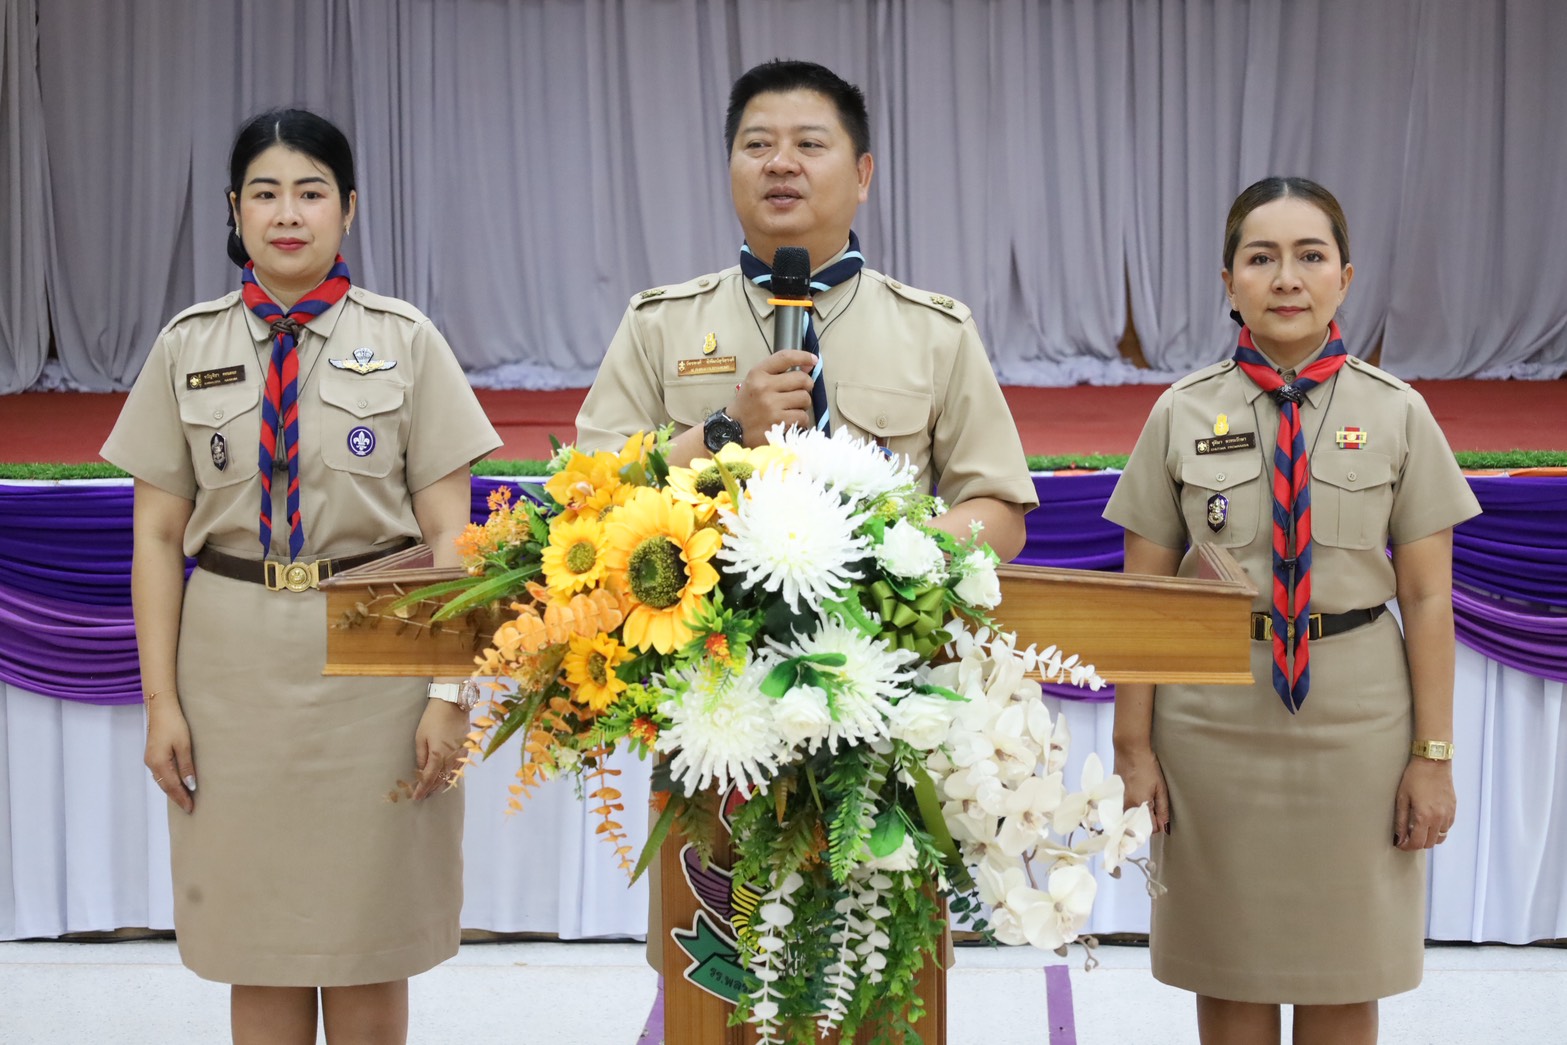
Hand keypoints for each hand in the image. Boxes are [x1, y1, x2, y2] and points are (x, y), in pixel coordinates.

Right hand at [144, 699, 195, 813]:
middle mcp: (152, 764)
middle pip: (165, 786)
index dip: (181, 798)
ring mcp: (150, 759)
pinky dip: (168, 782)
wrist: (160, 708)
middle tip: (188, 808)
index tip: (190, 808)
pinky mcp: (152, 754)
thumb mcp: (184, 745)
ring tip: (183, 799)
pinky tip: (175, 783)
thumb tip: (190, 785)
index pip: (172, 786)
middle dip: (177, 797)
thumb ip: (186, 766)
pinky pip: (160, 774)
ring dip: (172, 790)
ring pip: (161, 781)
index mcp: (159, 763)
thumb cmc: (174, 724)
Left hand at [413, 699, 470, 800]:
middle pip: (441, 780)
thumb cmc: (432, 719)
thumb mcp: (420, 737)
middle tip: (422, 796)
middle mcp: (451, 759)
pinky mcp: (466, 750)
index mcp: (438, 756)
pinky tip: (447, 778)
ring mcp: (461, 755)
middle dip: (431, 790)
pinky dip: (451, 775)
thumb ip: (421, 756)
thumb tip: (420, 770)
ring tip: (432, 790)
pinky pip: (459, 768)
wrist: (453, 704)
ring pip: (451, 776)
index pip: (428, 779)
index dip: (421, 789)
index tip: (415, 798)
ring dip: (441, 784)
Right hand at [730, 350, 816, 443]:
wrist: (733, 429)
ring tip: (791, 408)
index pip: (785, 358)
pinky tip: (790, 420)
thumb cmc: (748, 404)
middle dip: (806, 386)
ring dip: (803, 405)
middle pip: (802, 379)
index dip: (803, 356)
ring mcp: (771, 406)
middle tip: (799, 393)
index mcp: (758, 373)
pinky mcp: (778, 422)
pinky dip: (800, 420)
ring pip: (805, 399)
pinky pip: (802, 417)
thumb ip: (779, 372)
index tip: (814, 360)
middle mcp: (764, 387)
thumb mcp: (756, 381)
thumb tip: (810, 364)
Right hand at [1114, 744, 1170, 833]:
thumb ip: (1163, 810)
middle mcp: (1125, 807)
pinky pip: (1123, 808)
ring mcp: (1118, 801)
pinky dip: (1130, 805)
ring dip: (1138, 813)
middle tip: (1153, 804)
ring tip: (1144, 796)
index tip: (1161, 815)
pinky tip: (1135, 791)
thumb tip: (1165, 828)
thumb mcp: (1161, 788)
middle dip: (1147, 820)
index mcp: (1139, 806)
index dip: (1158, 824)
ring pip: (1130, 816)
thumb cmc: (1147, 766)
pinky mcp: (1114, 794)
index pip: (1150, 828)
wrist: (1129, 749)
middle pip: (1138, 824)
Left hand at [1394, 758, 1455, 849]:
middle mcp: (1439, 819)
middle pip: (1429, 843)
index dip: (1407, 847)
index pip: (1418, 843)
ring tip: (1418, 829)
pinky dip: (1438, 830)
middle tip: (1407, 837)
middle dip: (1417, 844)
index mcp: (1424, 816)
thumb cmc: (1415, 777)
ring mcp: (1448, 815)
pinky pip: (1447, 828)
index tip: (1400, 844)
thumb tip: (1399, 837)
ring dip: (1428, 838)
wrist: (1433, 763)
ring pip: (1440, 838)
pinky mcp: (1453, 810)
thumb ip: (1401, 821)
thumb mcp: (1402, 798)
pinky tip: (1429, 822)